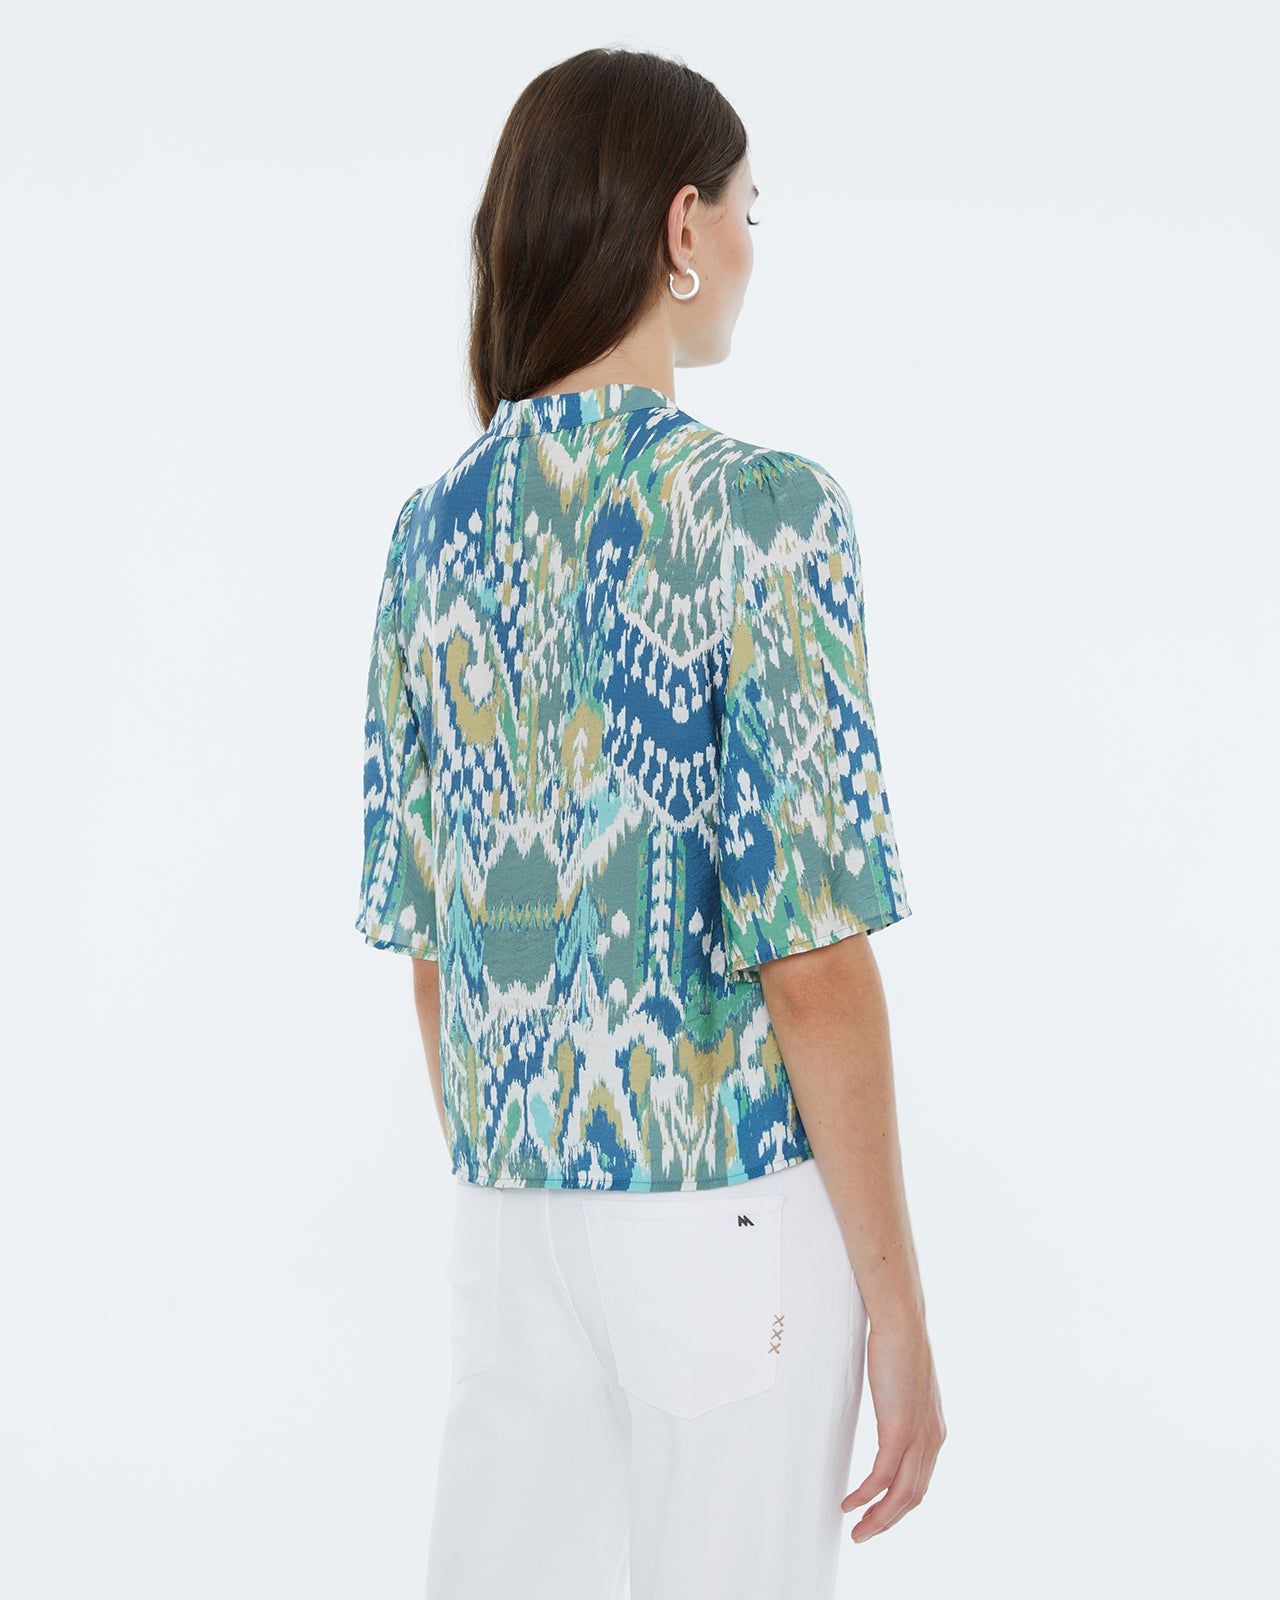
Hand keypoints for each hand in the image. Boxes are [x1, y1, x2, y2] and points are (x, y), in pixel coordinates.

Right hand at [841, 1319, 945, 1541]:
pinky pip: (882, 1477)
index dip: (899, 1505)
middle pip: (912, 1497)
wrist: (902, 1325)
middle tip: (864, 1534)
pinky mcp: (900, 1430)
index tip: (879, 1515)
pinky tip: (850, 1503)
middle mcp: (932, 1440)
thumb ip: (900, 1407)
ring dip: (877, 1518)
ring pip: (900, 1496)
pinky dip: (865, 1495)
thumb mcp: (904, 1387)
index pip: (920, 1483)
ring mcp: (918, 1437)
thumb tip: (888, 1407)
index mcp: (934, 1433)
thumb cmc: (899, 1348)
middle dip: (887, 1521)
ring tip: (857, 1530)